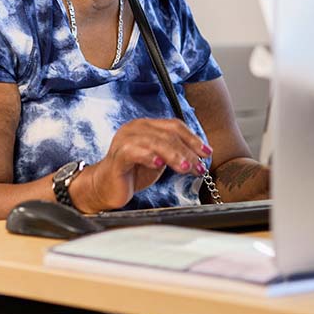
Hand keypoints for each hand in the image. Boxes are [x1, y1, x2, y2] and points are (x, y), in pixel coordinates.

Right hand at [70, 118, 210, 213]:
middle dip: (187, 151)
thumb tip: (200, 154)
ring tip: (186, 168)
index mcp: (145, 126)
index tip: (207, 152)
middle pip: (167, 134)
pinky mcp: (117, 157)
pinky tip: (158, 164)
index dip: (192, 138)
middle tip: (199, 166)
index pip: (173, 126)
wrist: (106, 187)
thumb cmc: (133, 172)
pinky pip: (133, 152)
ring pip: (154, 142)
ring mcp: (124, 141)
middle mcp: (134, 129)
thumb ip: (174, 152)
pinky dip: (148, 156)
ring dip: (174, 155)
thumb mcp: (158, 158)